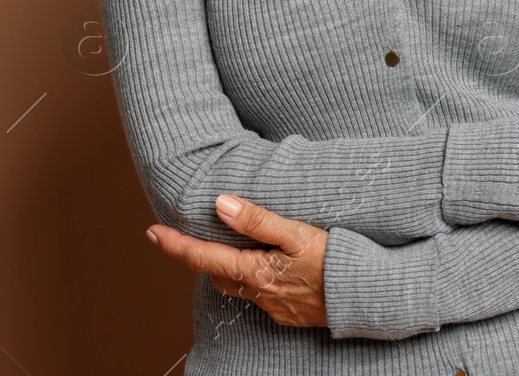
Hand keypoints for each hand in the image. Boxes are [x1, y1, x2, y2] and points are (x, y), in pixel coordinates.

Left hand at [146, 194, 328, 327]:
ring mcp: (273, 306)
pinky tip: (267, 268)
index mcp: (255, 271)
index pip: (203, 256)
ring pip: (237, 286)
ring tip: (228, 248)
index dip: (175, 245)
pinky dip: (253, 279)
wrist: (366, 297)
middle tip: (191, 236)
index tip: (152, 233)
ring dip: (226, 268)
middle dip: (200, 256)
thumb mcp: (298, 232)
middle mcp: (258, 293)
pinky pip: (259, 296)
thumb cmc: (337, 261)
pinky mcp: (288, 312)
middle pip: (216, 274)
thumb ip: (258, 219)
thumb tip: (220, 204)